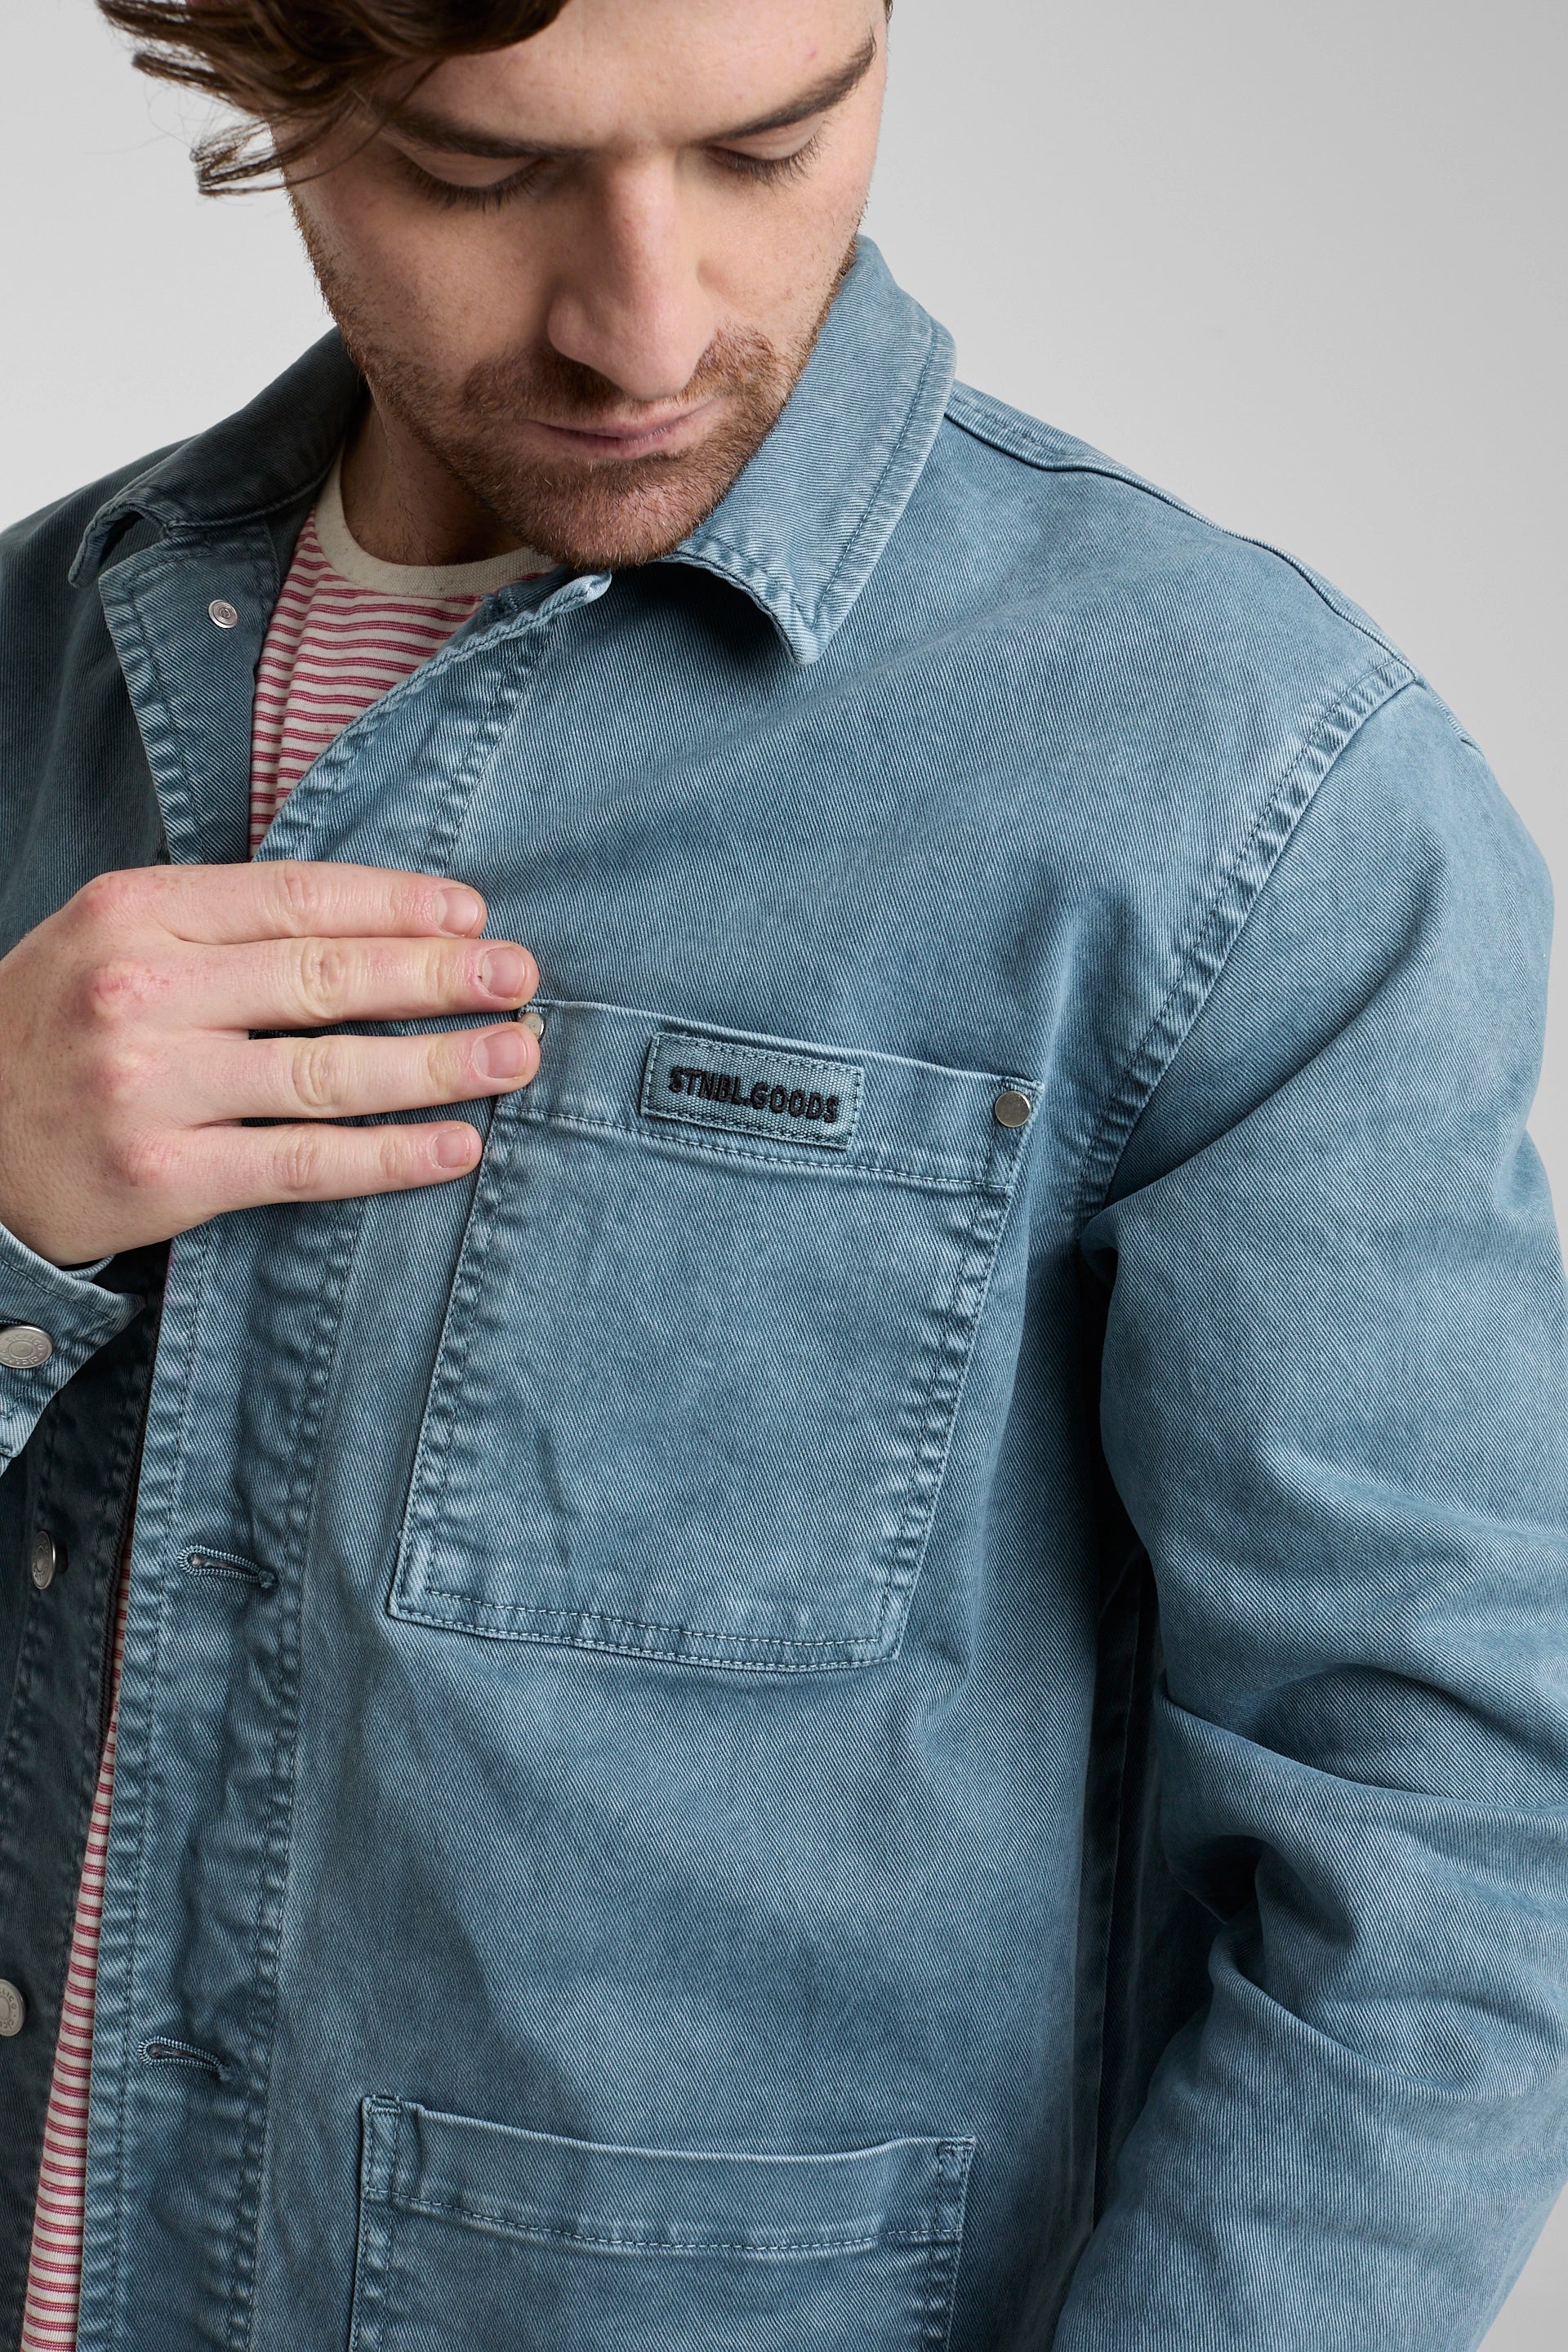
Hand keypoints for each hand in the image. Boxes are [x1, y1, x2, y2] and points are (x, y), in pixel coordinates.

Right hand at [0, 862, 540, 1264]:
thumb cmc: (59, 1027)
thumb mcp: (115, 938)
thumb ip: (223, 922)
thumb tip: (378, 921)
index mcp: (137, 910)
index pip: (297, 897)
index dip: (398, 905)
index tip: (474, 917)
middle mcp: (141, 991)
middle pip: (326, 978)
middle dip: (440, 977)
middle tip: (520, 979)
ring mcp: (150, 1086)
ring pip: (327, 1072)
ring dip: (438, 1064)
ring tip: (512, 1056)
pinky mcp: (163, 1175)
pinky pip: (303, 1162)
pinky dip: (389, 1155)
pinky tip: (455, 1145)